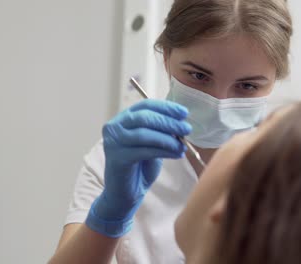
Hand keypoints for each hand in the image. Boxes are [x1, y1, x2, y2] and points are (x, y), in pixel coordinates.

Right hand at [86, 99, 191, 236]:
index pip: (145, 105)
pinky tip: (176, 154)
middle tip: (186, 129)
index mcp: (122, 119)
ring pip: (144, 133)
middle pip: (144, 117)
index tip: (184, 113)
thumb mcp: (152, 144)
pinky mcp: (117, 158)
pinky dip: (163, 151)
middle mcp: (114, 127)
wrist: (124, 194)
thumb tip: (181, 123)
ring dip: (167, 138)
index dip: (166, 108)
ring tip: (182, 145)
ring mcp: (113, 142)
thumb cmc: (140, 168)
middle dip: (168, 122)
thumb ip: (161, 132)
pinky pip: (144, 150)